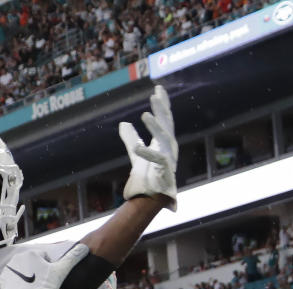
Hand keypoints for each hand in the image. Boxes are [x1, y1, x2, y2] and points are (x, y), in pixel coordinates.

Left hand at [0, 243, 89, 288]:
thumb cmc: (47, 287)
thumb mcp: (62, 271)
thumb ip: (73, 257)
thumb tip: (85, 248)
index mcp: (30, 254)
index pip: (43, 257)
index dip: (49, 267)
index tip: (50, 277)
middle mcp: (16, 259)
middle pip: (32, 264)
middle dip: (37, 271)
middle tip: (43, 284)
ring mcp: (8, 271)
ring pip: (22, 271)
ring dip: (27, 277)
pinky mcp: (3, 282)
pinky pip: (12, 281)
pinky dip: (18, 285)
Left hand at [119, 85, 177, 208]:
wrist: (151, 196)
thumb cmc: (148, 175)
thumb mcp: (136, 153)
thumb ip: (131, 138)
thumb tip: (123, 123)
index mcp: (163, 141)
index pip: (165, 119)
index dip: (162, 104)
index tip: (158, 88)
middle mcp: (169, 147)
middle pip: (167, 124)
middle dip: (162, 109)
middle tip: (155, 94)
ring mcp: (169, 158)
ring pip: (164, 138)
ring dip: (155, 126)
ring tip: (145, 115)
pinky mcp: (164, 171)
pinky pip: (156, 160)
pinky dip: (146, 154)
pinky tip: (137, 148)